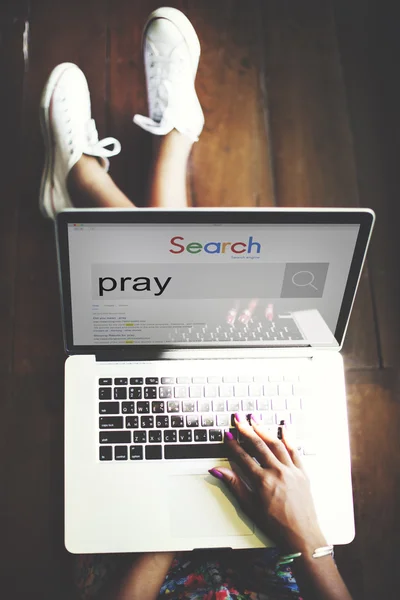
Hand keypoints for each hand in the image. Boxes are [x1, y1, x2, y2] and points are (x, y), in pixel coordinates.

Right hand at [210, 415, 326, 554]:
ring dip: (264, 430)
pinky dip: (289, 438)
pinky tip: (284, 428)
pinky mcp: (303, 472)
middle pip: (259, 445)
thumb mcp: (250, 507)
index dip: (232, 445)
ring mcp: (292, 471)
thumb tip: (218, 471)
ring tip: (255, 420)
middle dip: (246, 430)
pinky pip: (295, 450)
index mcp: (263, 481)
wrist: (301, 535)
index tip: (226, 435)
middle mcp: (278, 472)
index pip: (243, 457)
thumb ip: (234, 485)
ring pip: (276, 444)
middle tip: (239, 419)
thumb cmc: (276, 525)